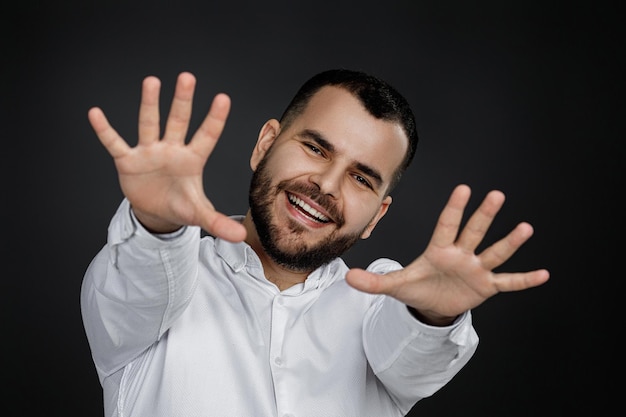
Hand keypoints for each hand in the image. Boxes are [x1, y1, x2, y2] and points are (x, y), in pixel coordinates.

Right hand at [88, 72, 245, 241]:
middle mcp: (172, 149)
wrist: (155, 211)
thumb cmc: (180, 205)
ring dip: (150, 105)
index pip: (206, 136)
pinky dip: (105, 131)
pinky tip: (95, 114)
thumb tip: (241, 236)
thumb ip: (218, 222)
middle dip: (182, 101)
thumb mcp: (199, 214)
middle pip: (178, 121)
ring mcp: (149, 152)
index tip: (223, 98)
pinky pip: (115, 143)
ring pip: (150, 124)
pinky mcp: (128, 161)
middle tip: (187, 77)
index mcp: (192, 159)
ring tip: (152, 81)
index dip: (214, 119)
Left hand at [346, 184, 549, 324]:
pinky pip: (508, 282)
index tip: (463, 188)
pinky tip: (544, 274)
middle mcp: (460, 254)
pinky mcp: (486, 286)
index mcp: (439, 250)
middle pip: (473, 232)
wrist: (432, 306)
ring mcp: (475, 269)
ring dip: (510, 242)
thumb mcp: (396, 286)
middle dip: (484, 215)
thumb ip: (374, 281)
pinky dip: (525, 280)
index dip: (454, 208)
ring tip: (526, 228)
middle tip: (496, 195)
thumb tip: (348, 278)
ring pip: (494, 253)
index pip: (446, 225)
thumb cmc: (418, 288)